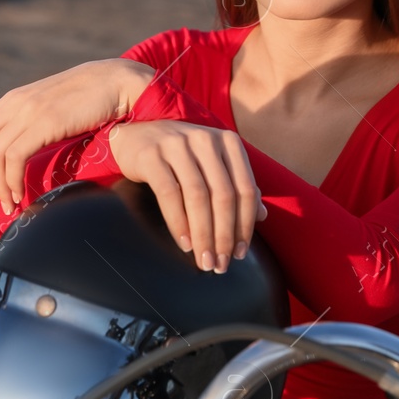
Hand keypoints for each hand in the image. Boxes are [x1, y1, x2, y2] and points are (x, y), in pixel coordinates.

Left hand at [0, 57, 155, 212]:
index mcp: (13, 102)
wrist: (119, 83)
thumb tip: (22, 160)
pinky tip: (20, 197)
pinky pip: (12, 157)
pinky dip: (11, 182)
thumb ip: (35, 130)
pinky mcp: (42, 121)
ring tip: (10, 206)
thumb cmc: (94, 103)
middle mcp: (14, 104)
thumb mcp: (55, 116)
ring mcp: (26, 110)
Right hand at [107, 119, 266, 272]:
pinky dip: (178, 222)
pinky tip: (184, 243)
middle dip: (224, 235)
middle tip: (220, 265)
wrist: (137, 133)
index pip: (245, 189)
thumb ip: (237, 184)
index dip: (245, 225)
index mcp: (228, 142)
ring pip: (198, 196)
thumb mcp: (213, 163)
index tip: (239, 254)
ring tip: (204, 260)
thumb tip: (262, 216)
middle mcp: (206, 139)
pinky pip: (169, 193)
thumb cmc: (181, 155)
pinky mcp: (151, 155)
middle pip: (223, 195)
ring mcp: (177, 145)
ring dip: (203, 234)